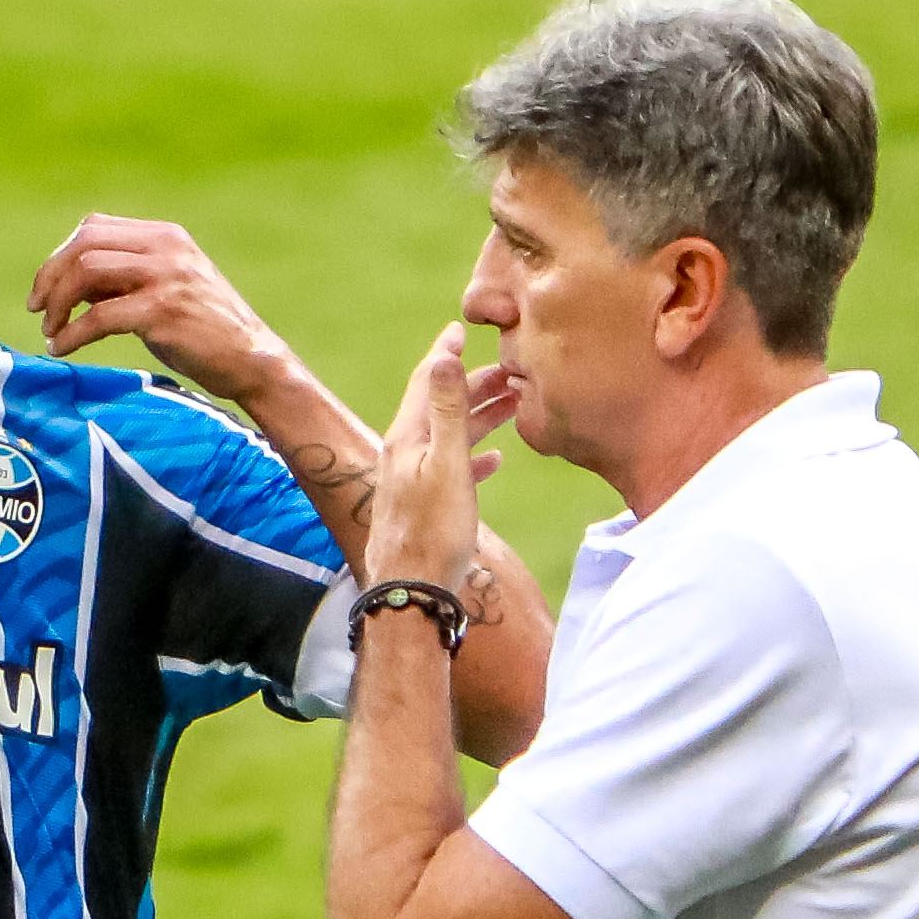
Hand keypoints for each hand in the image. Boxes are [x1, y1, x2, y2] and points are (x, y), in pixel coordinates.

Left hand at [28, 214, 298, 404]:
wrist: (250, 359)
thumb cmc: (201, 329)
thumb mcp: (162, 289)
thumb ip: (120, 278)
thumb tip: (65, 284)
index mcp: (164, 236)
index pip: (93, 228)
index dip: (59, 257)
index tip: (45, 290)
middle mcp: (165, 248)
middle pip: (82, 245)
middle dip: (49, 278)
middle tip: (37, 310)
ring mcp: (165, 277)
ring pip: (85, 273)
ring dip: (57, 304)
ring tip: (51, 331)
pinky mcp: (163, 311)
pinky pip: (97, 316)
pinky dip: (70, 333)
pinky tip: (62, 348)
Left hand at [364, 322, 506, 587]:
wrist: (412, 589)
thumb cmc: (433, 530)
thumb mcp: (446, 464)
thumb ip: (446, 410)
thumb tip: (445, 357)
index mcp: (407, 438)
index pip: (427, 382)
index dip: (445, 354)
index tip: (461, 330)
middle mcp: (405, 454)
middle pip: (440, 406)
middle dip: (473, 384)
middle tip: (510, 370)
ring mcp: (413, 480)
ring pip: (449, 436)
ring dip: (479, 416)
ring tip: (513, 403)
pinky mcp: (424, 504)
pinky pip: (451, 469)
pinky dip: (473, 456)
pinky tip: (495, 460)